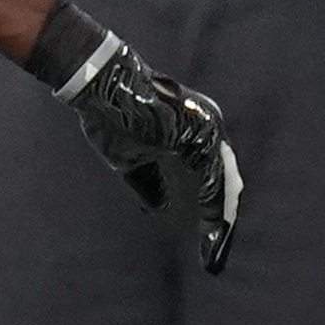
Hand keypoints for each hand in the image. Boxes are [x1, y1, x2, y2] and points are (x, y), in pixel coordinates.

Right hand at [48, 19, 243, 271]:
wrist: (102, 82)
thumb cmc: (111, 117)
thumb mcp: (128, 159)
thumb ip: (148, 183)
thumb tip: (160, 208)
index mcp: (189, 136)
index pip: (206, 177)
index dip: (207, 206)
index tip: (207, 236)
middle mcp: (205, 130)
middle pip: (220, 178)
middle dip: (220, 212)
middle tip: (219, 243)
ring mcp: (206, 127)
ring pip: (222, 176)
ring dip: (221, 207)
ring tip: (220, 236)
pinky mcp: (203, 128)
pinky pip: (215, 169)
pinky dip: (216, 195)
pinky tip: (216, 217)